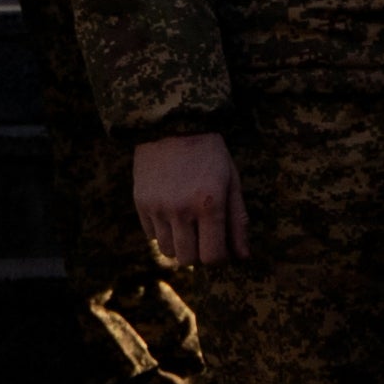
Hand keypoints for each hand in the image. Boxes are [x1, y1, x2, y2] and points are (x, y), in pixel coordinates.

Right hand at [131, 130, 246, 266]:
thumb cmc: (210, 153)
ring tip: (187, 225)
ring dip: (180, 245)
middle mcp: (181, 210)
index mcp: (210, 204)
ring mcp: (158, 207)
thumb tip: (242, 256)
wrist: (172, 124)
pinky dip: (163, 231)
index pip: (212, 257)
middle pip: (188, 259)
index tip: (221, 247)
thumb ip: (238, 221)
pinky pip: (152, 235)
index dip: (219, 258)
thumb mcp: (231, 182)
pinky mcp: (141, 203)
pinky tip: (171, 212)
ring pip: (168, 251)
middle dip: (199, 254)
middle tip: (204, 236)